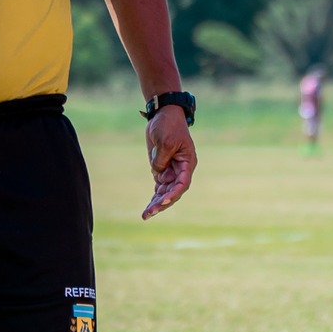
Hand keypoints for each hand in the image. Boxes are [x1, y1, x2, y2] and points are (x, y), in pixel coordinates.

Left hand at [141, 106, 196, 220]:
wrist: (163, 115)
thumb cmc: (168, 126)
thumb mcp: (165, 141)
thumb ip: (161, 160)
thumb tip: (157, 174)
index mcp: (187, 163)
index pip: (182, 183)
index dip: (174, 193)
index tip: (164, 201)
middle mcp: (180, 170)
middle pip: (173, 192)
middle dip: (162, 203)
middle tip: (149, 213)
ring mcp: (171, 171)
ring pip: (164, 192)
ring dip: (156, 204)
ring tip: (145, 215)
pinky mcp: (161, 169)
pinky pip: (159, 188)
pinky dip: (154, 197)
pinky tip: (147, 209)